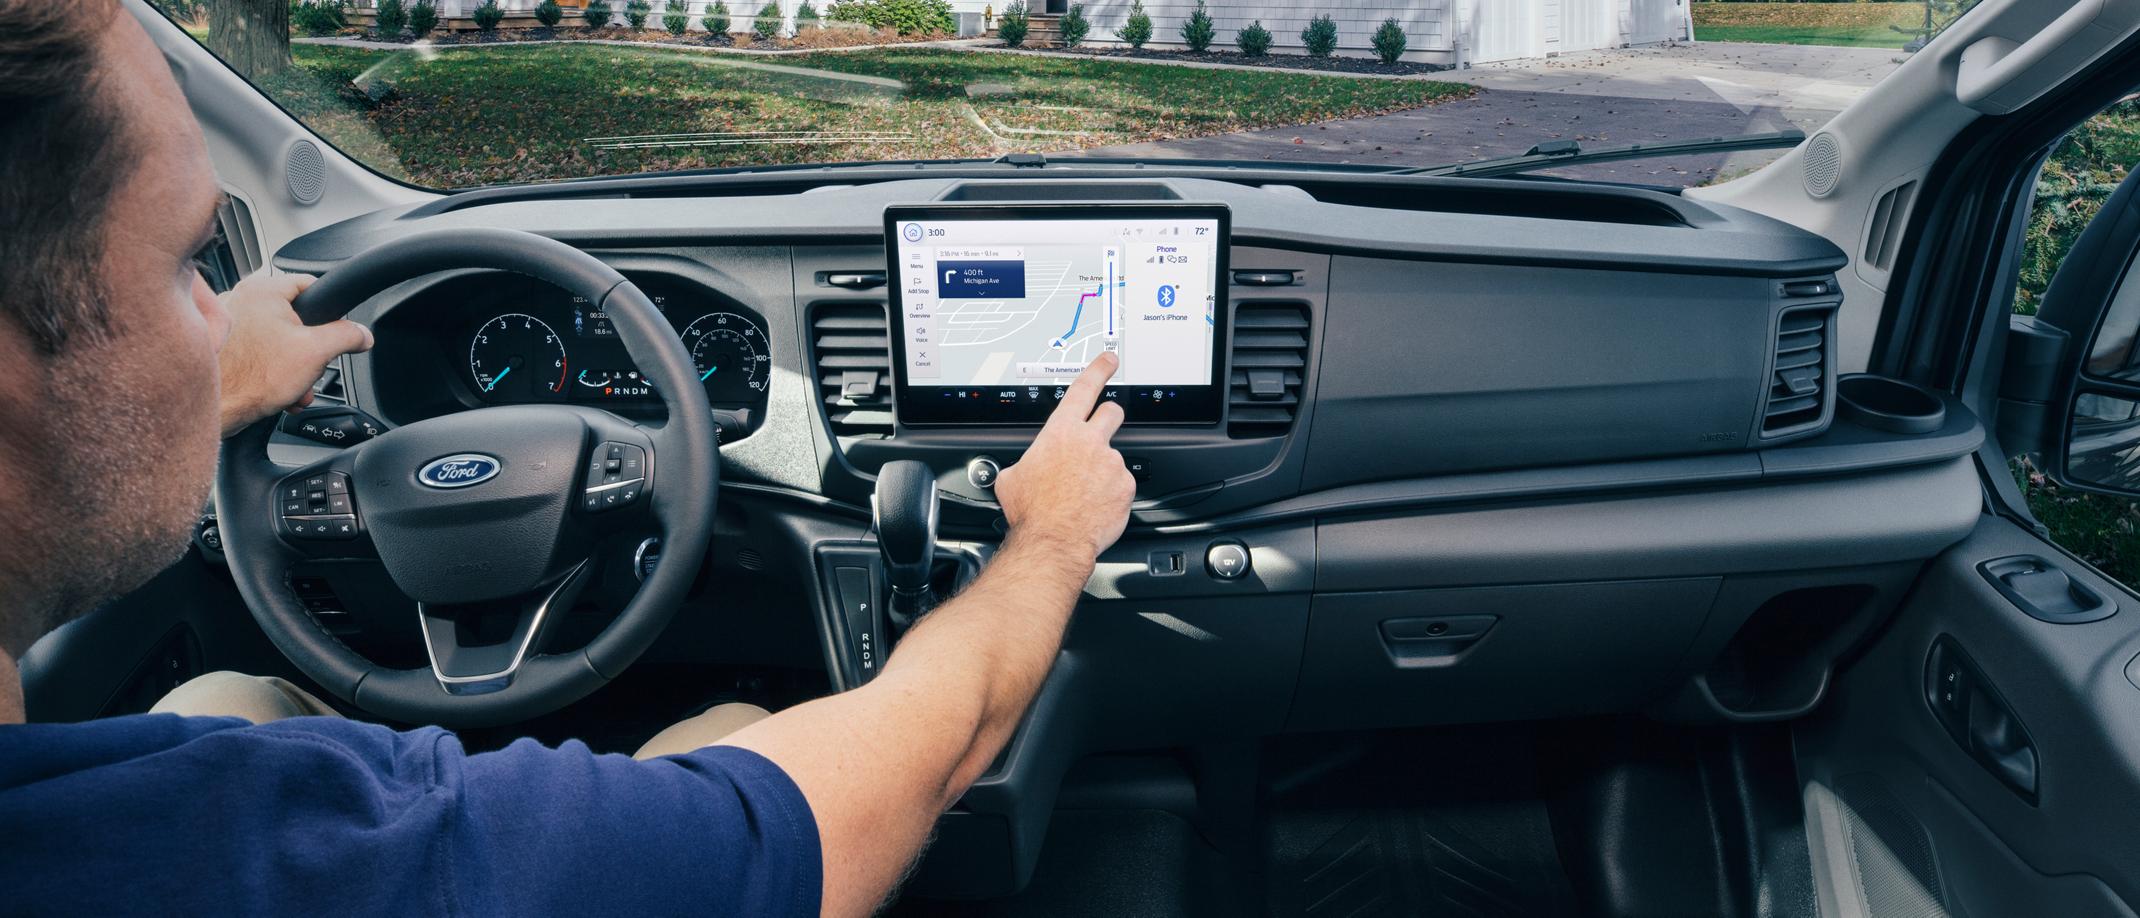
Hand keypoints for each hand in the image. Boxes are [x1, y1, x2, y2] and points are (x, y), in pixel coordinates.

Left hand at [217, 273, 372, 436]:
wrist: (214, 408)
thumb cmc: (251, 377)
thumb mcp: (317, 352)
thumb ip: (347, 336)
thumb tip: (362, 334)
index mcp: (263, 289)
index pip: (312, 285)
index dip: (330, 311)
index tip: (334, 331)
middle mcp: (241, 298)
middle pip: (296, 317)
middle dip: (309, 350)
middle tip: (310, 368)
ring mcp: (227, 321)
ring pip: (277, 337)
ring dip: (292, 364)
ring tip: (292, 386)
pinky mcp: (222, 344)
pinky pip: (258, 350)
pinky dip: (270, 369)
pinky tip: (276, 390)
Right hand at [993, 352, 1136, 564]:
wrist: (1053, 541)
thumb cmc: (1031, 512)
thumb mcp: (1011, 478)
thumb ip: (1024, 463)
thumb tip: (1020, 469)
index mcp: (1061, 433)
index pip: (1085, 389)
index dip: (1099, 370)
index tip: (1109, 360)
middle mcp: (1090, 442)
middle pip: (1112, 412)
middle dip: (1108, 417)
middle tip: (1099, 433)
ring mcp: (1111, 464)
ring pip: (1113, 457)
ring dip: (1103, 470)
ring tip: (1084, 493)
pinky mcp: (1125, 486)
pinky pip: (1121, 485)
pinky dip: (1111, 494)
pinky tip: (1095, 506)